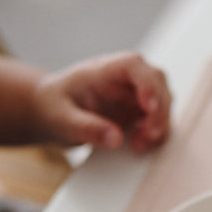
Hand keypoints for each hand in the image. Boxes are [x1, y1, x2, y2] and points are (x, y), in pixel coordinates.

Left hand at [32, 52, 171, 151]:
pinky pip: (156, 119)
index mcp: (105, 70)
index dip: (147, 84)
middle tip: (149, 135)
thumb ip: (87, 128)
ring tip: (139, 145)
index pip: (134, 66)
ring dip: (159, 124)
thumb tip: (115, 138)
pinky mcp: (136, 112)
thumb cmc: (53, 107)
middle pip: (157, 83)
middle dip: (159, 110)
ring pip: (163, 102)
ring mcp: (133, 95)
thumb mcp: (62, 120)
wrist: (49, 112)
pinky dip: (154, 134)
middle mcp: (124, 79)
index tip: (149, 106)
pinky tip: (139, 145)